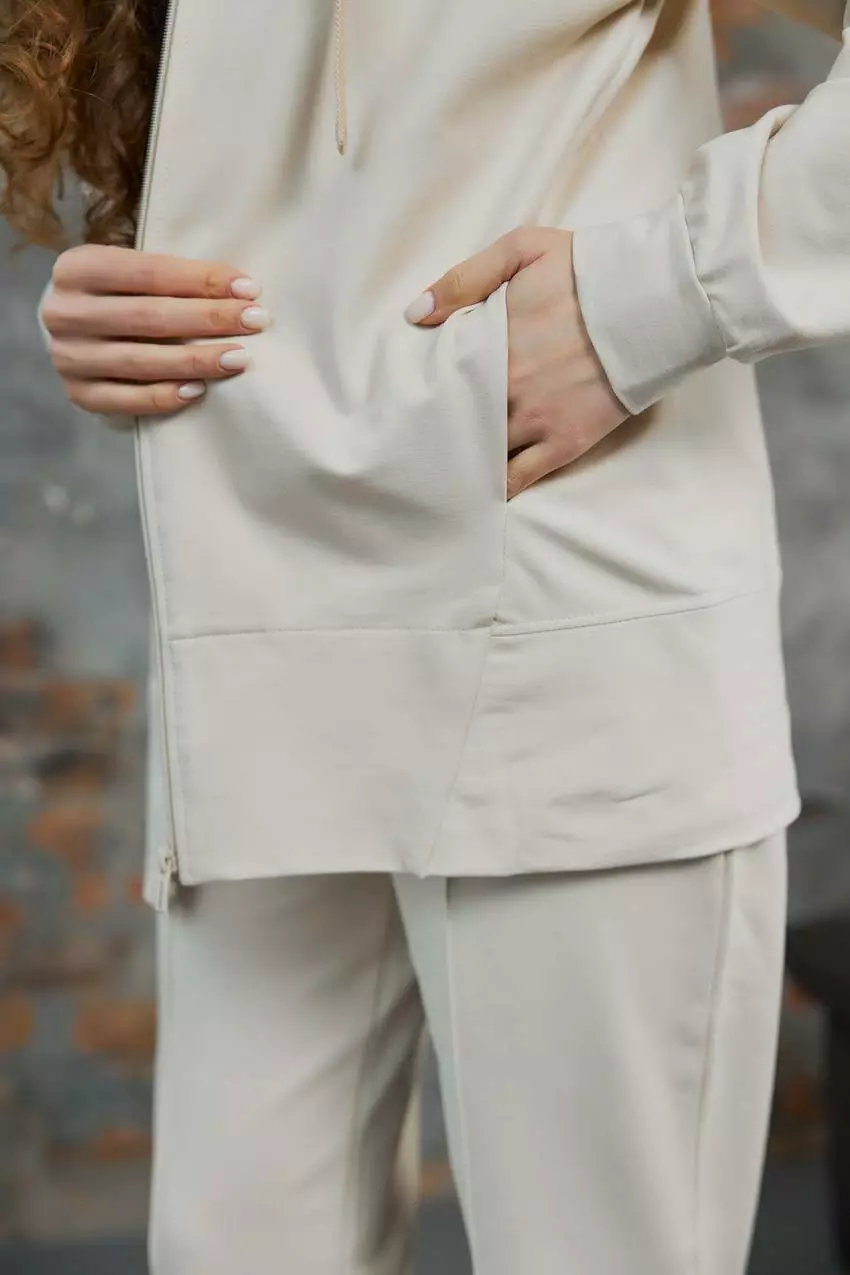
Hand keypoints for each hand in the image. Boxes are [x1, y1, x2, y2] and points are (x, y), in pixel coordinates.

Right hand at [41, 244, 271, 419]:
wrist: (72, 330)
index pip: (149, 272)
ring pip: (141, 361)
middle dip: (209, 319)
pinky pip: (128, 400)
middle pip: (148, 317)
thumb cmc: (117, 295)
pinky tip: (199, 390)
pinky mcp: (79, 394)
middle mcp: (65, 312)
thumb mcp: (130, 272)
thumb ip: (170, 277)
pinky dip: (166, 396)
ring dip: (196, 360)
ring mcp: (69, 357)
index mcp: (77, 268)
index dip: (202, 280)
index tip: (248, 288)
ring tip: (239, 358)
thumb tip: (240, 290)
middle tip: (255, 321)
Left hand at [404, 226, 628, 498]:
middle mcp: (504, 387)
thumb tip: (414, 314)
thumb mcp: (521, 250)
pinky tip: (481, 492)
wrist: (654, 297)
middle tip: (423, 436)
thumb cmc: (587, 269)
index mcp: (488, 341)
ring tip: (448, 466)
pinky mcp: (564, 442)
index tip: (416, 393)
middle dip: (440, 426)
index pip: (440, 376)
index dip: (427, 386)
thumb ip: (464, 279)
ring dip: (465, 458)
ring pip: (482, 452)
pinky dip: (496, 488)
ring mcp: (534, 419)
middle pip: (456, 418)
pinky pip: (518, 477)